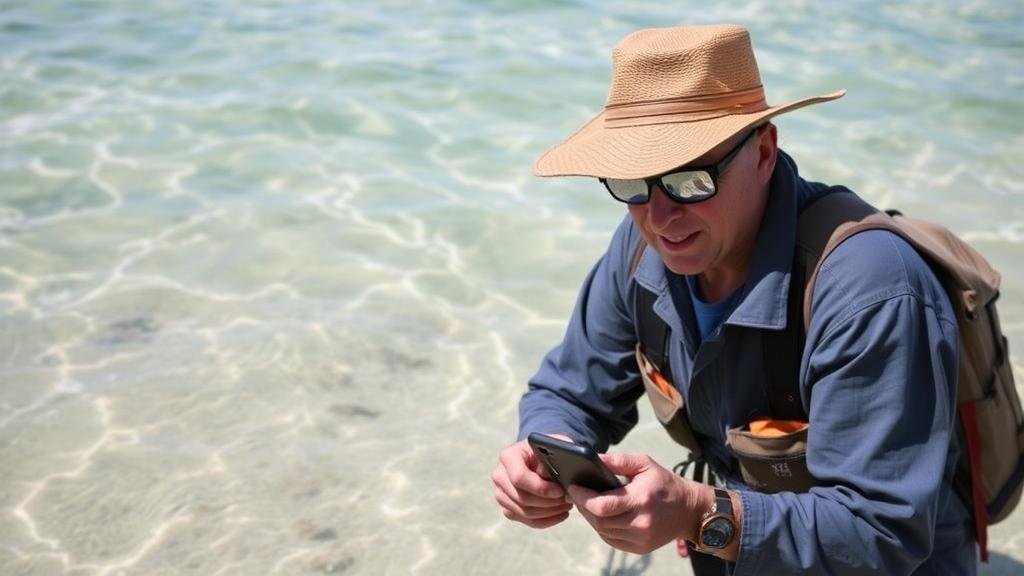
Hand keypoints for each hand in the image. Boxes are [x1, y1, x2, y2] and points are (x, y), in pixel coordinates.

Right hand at [492, 437, 573, 528]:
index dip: (541, 488)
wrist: (540, 456)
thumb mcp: (554, 446)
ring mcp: (501, 493)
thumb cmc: (549, 450)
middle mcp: (499, 475)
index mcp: (508, 456)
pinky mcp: (507, 507)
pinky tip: (560, 513)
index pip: (519, 477)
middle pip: (522, 498)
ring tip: (566, 505)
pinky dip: (546, 520)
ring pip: (524, 512)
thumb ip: (553, 456)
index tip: (560, 491)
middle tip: (568, 500)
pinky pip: (526, 521)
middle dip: (548, 503)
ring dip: (549, 513)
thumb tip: (549, 475)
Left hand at [567, 452, 707, 554]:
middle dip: (583, 507)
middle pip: (599, 520)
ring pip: (603, 531)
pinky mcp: (640, 548)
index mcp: (640, 499)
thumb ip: (618, 460)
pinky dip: (602, 529)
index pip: (602, 505)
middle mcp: (640, 523)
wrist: (689, 510)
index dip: (583, 497)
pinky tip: (602, 516)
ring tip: (587, 504)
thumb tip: (593, 458)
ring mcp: (640, 539)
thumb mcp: (645, 464)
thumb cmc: (664, 483)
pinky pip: (612, 540)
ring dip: (591, 518)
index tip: (573, 487)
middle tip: (576, 494)